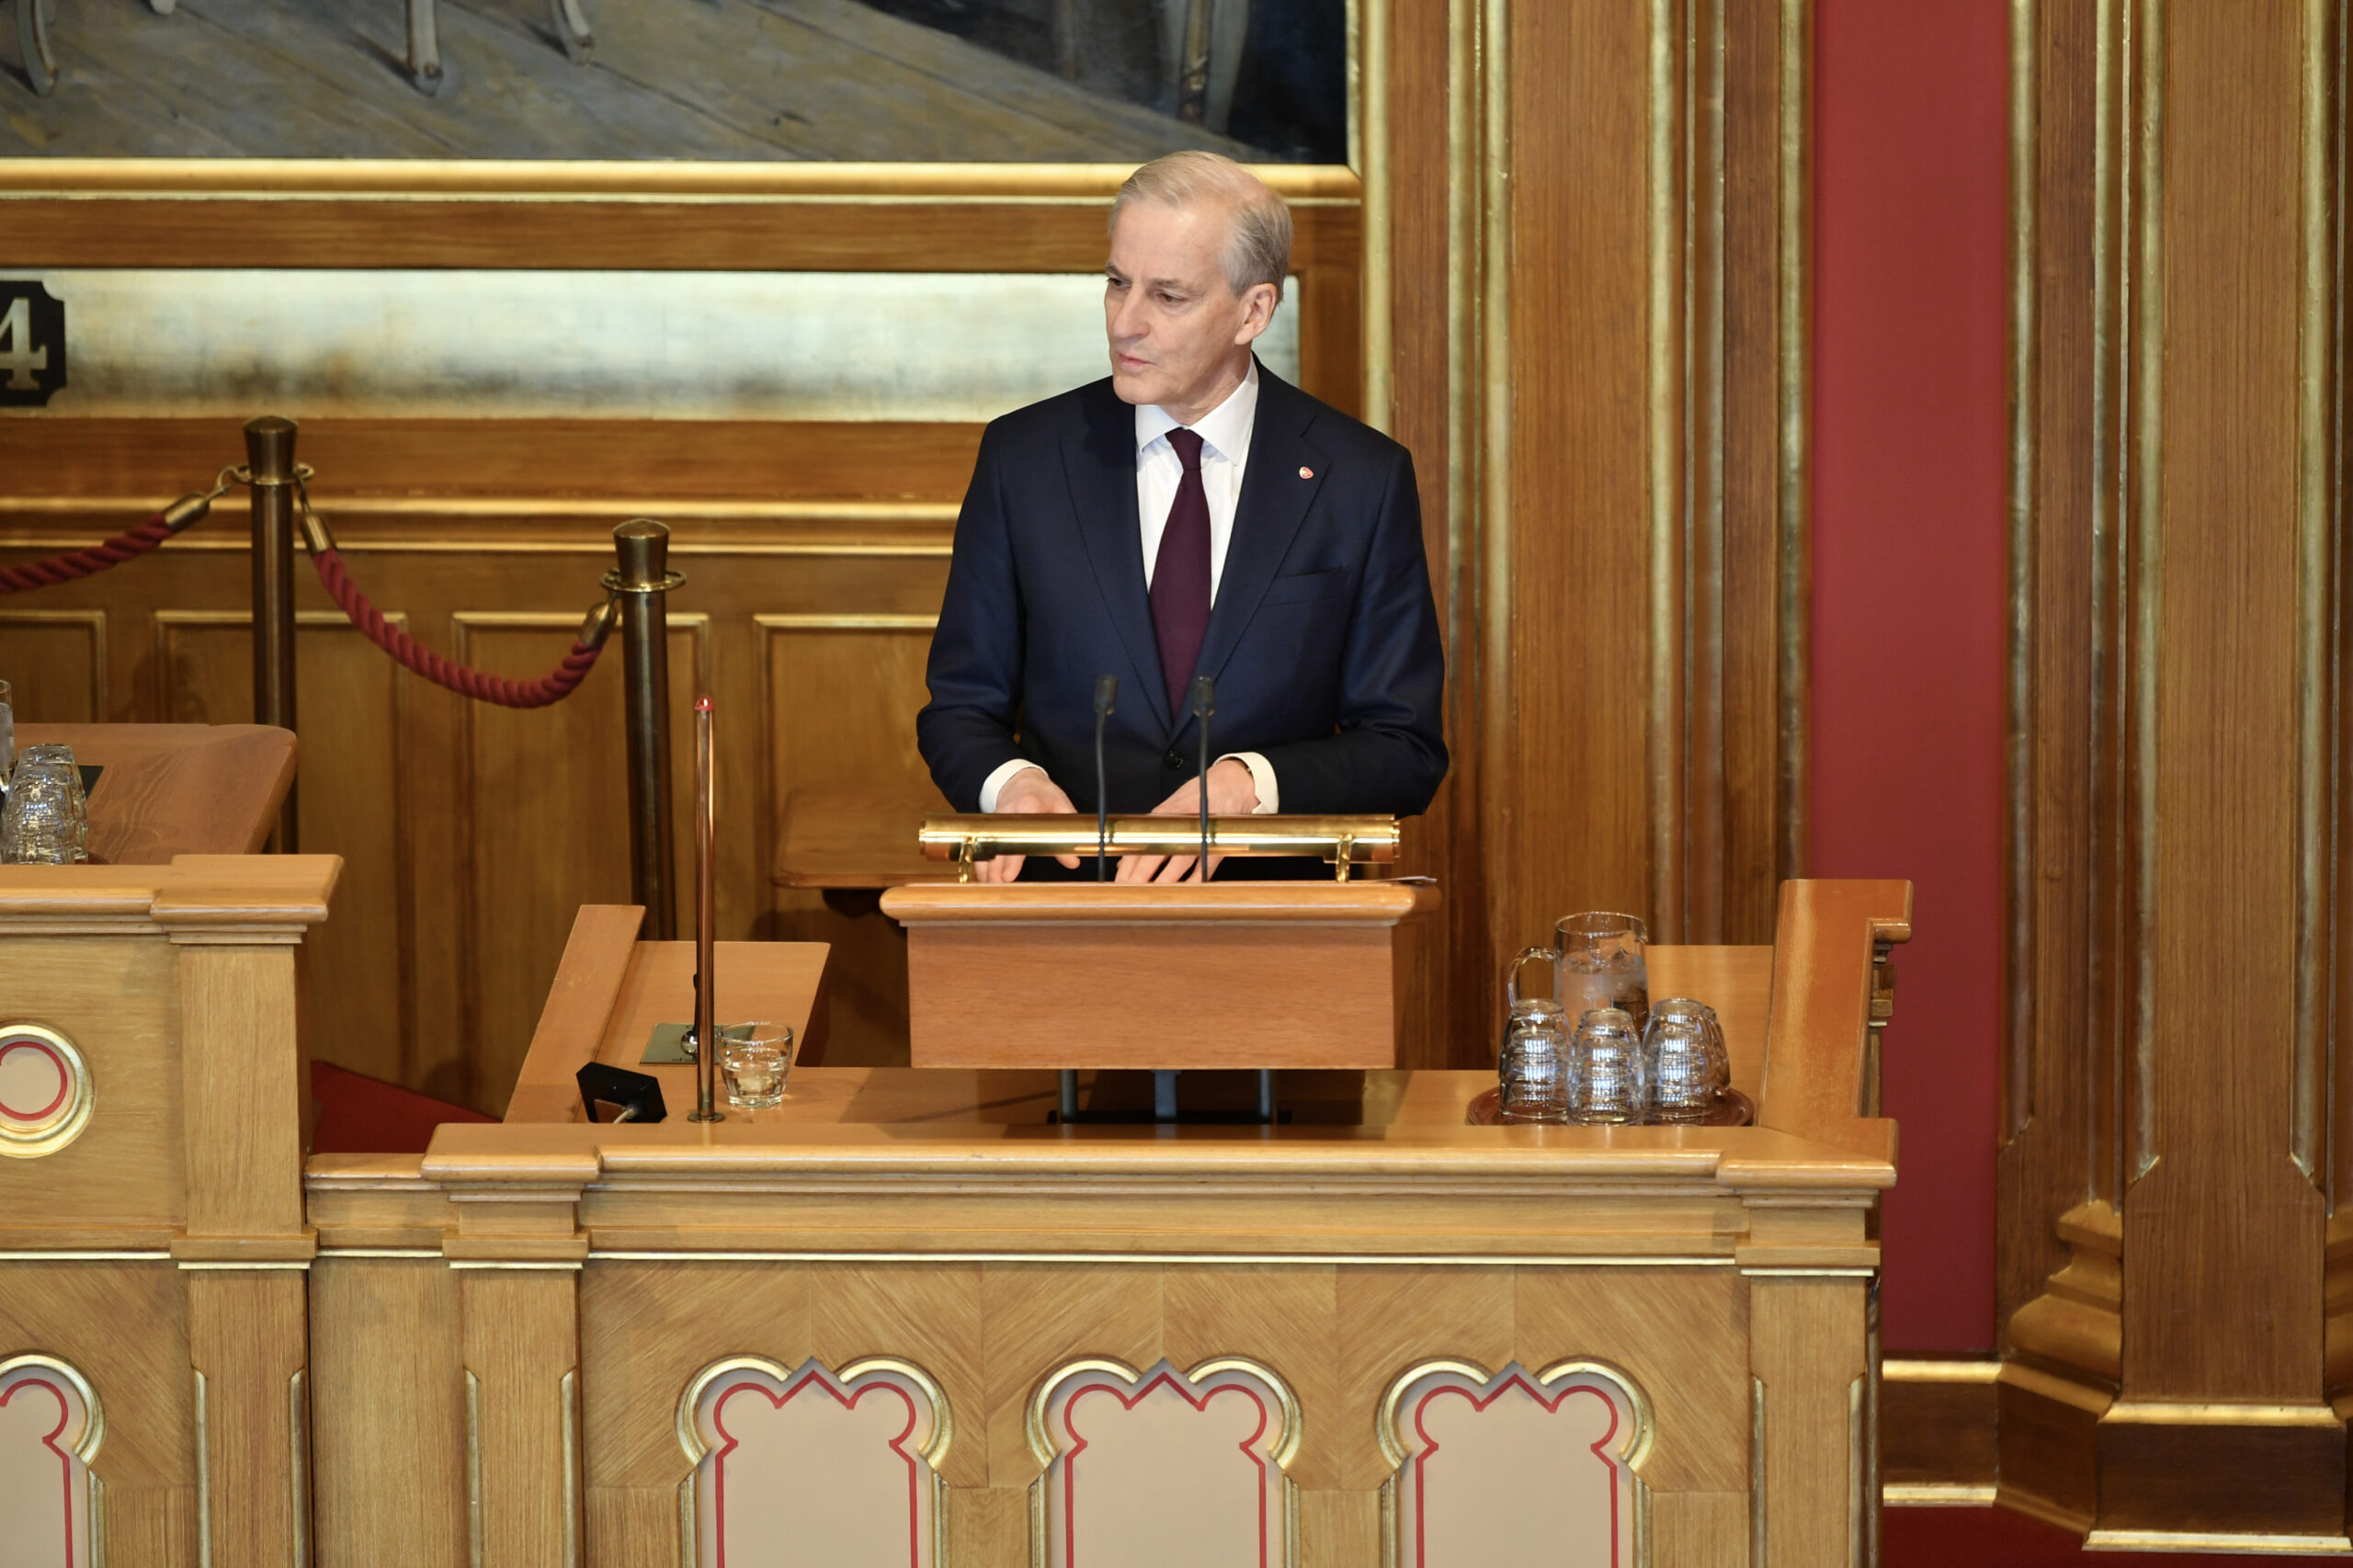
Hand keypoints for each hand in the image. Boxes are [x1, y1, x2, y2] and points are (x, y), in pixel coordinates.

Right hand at [980, 767, 1080, 882]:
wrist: (1021, 780)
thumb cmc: (1044, 794)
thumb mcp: (1062, 808)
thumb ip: (1067, 835)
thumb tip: (1073, 862)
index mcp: (1026, 807)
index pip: (1016, 837)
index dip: (1011, 860)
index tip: (1008, 877)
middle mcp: (1006, 815)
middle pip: (996, 847)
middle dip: (993, 870)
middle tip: (997, 889)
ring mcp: (995, 821)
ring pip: (985, 848)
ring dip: (984, 869)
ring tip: (989, 888)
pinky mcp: (989, 827)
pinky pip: (982, 846)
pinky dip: (981, 862)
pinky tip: (983, 878)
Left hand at [1115, 758, 1259, 883]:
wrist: (1230, 783)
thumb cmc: (1196, 798)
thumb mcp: (1166, 812)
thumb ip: (1147, 837)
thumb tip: (1124, 863)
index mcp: (1161, 818)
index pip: (1139, 844)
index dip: (1127, 866)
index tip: (1118, 883)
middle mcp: (1177, 824)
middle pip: (1155, 853)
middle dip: (1140, 876)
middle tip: (1129, 892)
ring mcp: (1198, 833)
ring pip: (1179, 861)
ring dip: (1165, 881)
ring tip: (1154, 897)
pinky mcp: (1216, 842)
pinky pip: (1205, 866)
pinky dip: (1195, 880)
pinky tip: (1185, 891)